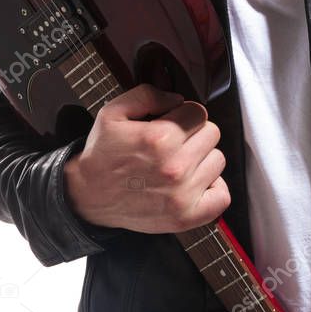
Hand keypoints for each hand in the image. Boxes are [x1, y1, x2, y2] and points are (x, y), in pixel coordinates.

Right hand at [62, 83, 230, 232]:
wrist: (89, 196)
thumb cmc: (103, 154)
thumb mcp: (113, 112)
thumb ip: (147, 95)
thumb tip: (177, 99)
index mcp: (159, 138)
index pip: (198, 112)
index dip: (183, 114)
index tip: (170, 122)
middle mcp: (175, 167)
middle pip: (212, 134)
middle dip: (194, 133)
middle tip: (173, 143)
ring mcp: (182, 195)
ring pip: (218, 160)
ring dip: (202, 158)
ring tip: (179, 163)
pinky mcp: (186, 217)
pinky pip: (222, 196)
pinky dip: (212, 188)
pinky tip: (194, 182)